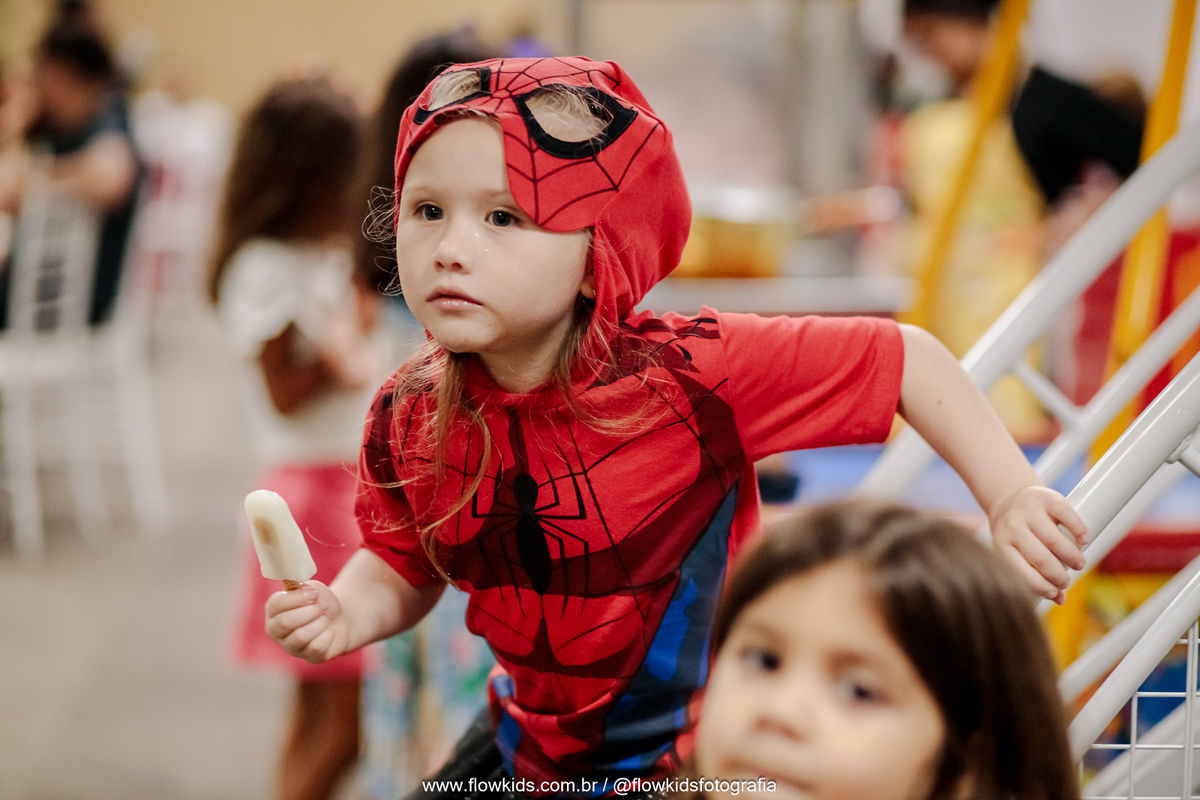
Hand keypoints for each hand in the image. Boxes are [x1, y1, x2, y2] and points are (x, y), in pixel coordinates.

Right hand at [264, 580, 348, 663]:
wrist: (340, 619)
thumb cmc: (321, 603)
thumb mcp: (314, 589)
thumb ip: (306, 588)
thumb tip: (306, 593)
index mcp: (274, 610)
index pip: (276, 604)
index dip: (297, 598)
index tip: (314, 594)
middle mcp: (276, 630)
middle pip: (285, 622)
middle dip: (309, 612)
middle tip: (320, 608)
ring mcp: (290, 646)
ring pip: (300, 637)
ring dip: (319, 624)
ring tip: (325, 619)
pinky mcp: (307, 657)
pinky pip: (316, 648)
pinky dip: (327, 636)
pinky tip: (328, 632)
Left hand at [989, 485, 1087, 603]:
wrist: (1010, 499)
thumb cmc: (1016, 534)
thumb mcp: (1017, 553)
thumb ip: (1036, 575)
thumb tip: (1060, 600)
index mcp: (1001, 545)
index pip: (1021, 572)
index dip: (1041, 587)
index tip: (1056, 592)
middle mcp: (1012, 527)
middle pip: (1040, 558)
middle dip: (1058, 575)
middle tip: (1067, 580)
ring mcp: (1028, 510)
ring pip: (1054, 540)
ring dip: (1071, 556)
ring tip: (1078, 563)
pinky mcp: (1045, 497)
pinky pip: (1066, 515)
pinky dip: (1079, 530)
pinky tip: (1084, 540)